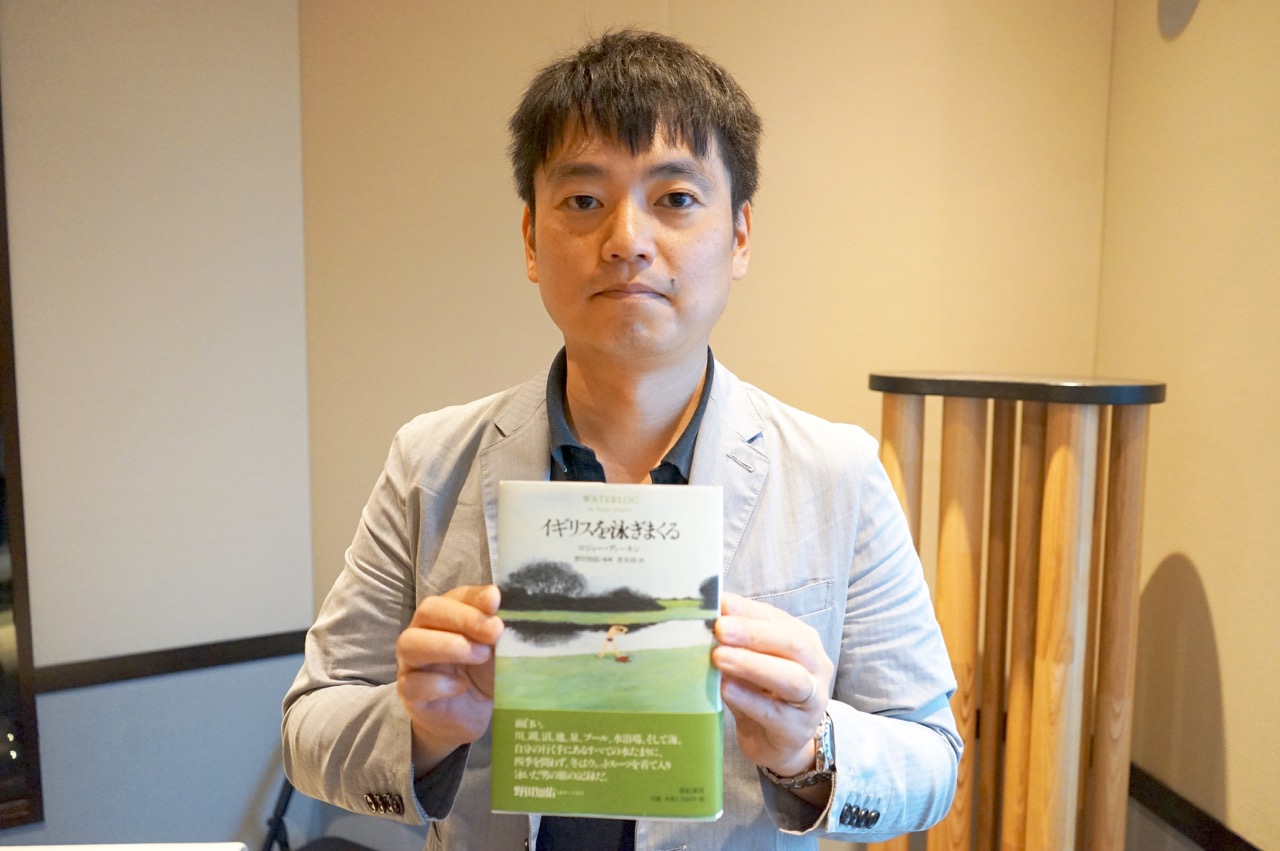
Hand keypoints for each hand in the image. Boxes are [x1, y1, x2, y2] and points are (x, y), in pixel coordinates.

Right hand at [396, 584, 503, 772]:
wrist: (471, 715)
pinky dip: (439, 683)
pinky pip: (413, 684)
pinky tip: (461, 686)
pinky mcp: (409, 693)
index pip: (456, 595)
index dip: (475, 597)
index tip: (496, 601)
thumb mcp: (499, 649)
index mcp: (448, 614)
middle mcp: (424, 632)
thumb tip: (508, 614)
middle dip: (464, 618)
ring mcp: (411, 662)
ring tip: (480, 655)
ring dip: (448, 645)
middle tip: (495, 631)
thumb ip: (499, 630)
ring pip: (411, 643)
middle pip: (429, 610)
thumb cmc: (484, 673)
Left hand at [712, 592, 833, 777]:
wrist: (778, 743)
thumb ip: (736, 643)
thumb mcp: (750, 663)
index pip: (778, 619)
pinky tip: (726, 689)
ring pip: (791, 678)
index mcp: (803, 641)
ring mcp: (811, 701)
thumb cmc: (762, 694)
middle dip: (753, 633)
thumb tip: (705, 620)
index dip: (748, 610)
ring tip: (719, 657)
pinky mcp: (796, 730)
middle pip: (792, 643)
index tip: (720, 603)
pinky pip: (774, 713)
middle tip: (720, 628)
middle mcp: (815, 667)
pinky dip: (749, 699)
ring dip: (752, 665)